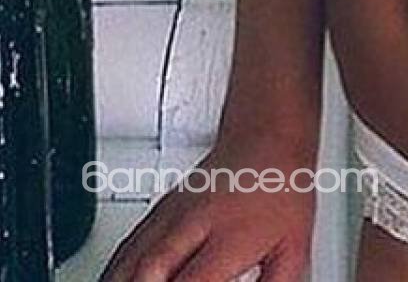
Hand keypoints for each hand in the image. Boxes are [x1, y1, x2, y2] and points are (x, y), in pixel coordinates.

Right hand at [100, 135, 315, 280]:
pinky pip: (127, 245)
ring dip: (121, 280)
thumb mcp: (292, 249)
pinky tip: (115, 279)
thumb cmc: (281, 191)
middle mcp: (195, 221)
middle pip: (150, 270)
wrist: (266, 139)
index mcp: (231, 235)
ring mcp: (173, 212)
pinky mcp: (161, 209)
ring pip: (131, 257)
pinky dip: (115, 270)